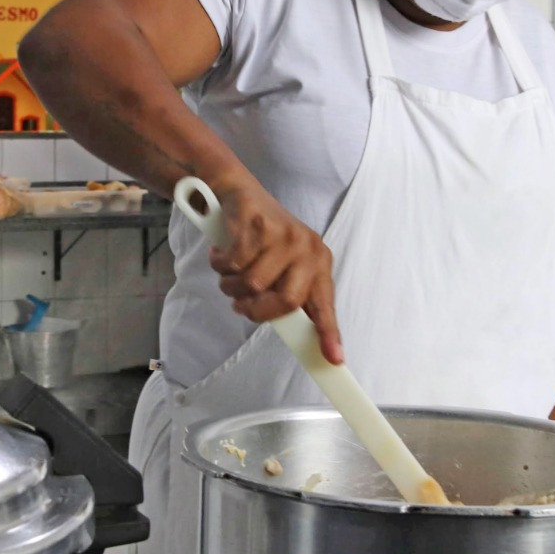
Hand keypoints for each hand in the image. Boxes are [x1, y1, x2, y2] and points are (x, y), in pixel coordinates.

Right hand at [208, 184, 343, 364]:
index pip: (325, 305)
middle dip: (256, 310)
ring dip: (231, 285)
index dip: (329, 334)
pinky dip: (220, 264)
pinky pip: (233, 265)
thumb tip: (293, 333)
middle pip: (286, 302)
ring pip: (253, 285)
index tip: (335, 360)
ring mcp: (283, 236)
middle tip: (241, 304)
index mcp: (318, 262)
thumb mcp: (282, 265)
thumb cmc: (260, 237)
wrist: (238, 193)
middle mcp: (307, 249)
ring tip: (229, 270)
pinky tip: (221, 252)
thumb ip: (288, 294)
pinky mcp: (257, 226)